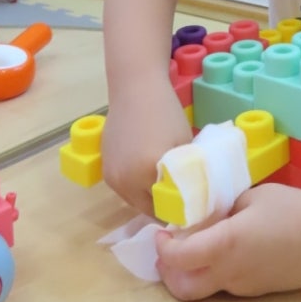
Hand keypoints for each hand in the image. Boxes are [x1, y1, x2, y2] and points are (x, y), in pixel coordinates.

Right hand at [101, 79, 191, 215]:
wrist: (136, 90)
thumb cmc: (165, 113)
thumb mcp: (184, 145)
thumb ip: (187, 174)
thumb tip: (195, 195)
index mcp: (145, 175)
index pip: (166, 209)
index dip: (182, 211)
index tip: (194, 207)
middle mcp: (124, 181)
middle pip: (149, 209)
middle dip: (166, 208)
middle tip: (183, 200)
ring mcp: (112, 177)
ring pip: (135, 201)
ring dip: (151, 199)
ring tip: (168, 186)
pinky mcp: (105, 171)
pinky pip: (125, 190)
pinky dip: (138, 188)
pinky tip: (151, 175)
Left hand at [155, 182, 300, 298]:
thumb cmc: (294, 209)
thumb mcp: (254, 196)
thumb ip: (226, 207)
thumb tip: (210, 215)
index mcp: (225, 246)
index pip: (178, 258)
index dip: (162, 247)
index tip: (161, 230)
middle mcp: (229, 273)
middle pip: (182, 288)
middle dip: (166, 271)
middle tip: (168, 247)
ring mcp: (243, 286)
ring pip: (203, 289)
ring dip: (189, 272)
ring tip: (194, 246)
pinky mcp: (257, 290)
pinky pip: (225, 285)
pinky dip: (212, 272)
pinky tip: (224, 249)